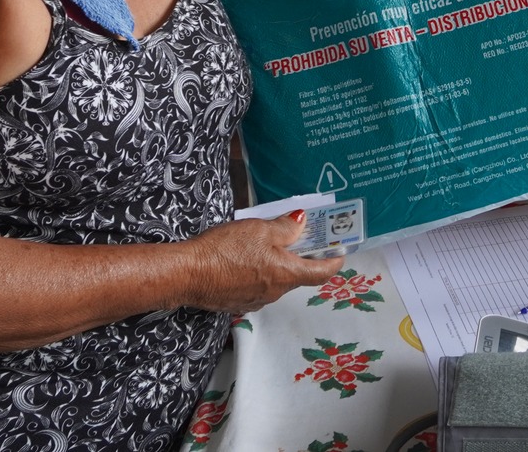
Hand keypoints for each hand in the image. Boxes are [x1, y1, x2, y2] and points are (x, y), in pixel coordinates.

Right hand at [186, 212, 343, 313]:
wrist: (188, 274)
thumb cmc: (225, 250)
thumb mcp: (260, 230)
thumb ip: (286, 228)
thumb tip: (302, 223)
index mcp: (286, 275)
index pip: (321, 274)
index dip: (333, 263)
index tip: (340, 253)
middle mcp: (274, 293)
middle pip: (296, 275)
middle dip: (299, 257)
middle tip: (297, 236)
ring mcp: (255, 301)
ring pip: (275, 281)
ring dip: (276, 265)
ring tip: (263, 243)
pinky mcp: (237, 302)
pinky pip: (256, 286)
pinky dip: (258, 273)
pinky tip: (243, 259)